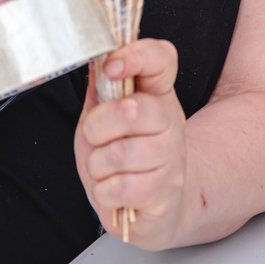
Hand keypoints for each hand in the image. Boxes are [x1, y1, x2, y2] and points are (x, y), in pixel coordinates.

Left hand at [76, 39, 187, 247]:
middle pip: (132, 110)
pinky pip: (119, 188)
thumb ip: (100, 91)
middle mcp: (171, 122)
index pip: (162, 59)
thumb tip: (92, 56)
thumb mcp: (103, 120)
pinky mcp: (166, 194)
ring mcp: (172, 159)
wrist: (150, 207)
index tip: (111, 67)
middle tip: (98, 140)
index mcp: (157, 95)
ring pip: (120, 154)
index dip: (137, 55)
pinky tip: (115, 191)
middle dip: (97, 128)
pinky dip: (104, 193)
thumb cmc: (122, 160)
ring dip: (98, 166)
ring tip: (107, 170)